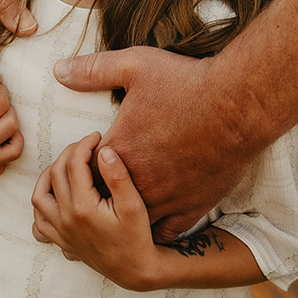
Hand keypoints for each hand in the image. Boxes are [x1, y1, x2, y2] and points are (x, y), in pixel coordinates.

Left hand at [31, 133, 159, 290]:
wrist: (135, 270)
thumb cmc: (137, 237)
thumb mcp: (134, 205)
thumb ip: (118, 176)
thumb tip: (104, 150)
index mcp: (83, 208)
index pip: (74, 163)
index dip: (85, 144)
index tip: (97, 136)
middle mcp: (66, 219)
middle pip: (55, 173)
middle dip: (70, 152)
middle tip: (88, 146)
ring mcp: (61, 232)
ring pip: (39, 195)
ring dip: (50, 174)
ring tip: (69, 164)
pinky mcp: (62, 241)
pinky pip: (39, 221)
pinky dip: (43, 203)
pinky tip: (57, 194)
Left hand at [54, 46, 260, 240]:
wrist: (237, 105)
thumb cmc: (186, 82)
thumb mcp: (134, 65)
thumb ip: (93, 70)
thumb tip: (59, 71)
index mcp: (117, 150)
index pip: (86, 168)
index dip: (89, 161)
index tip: (98, 152)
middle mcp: (135, 181)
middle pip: (104, 198)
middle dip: (102, 189)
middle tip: (111, 176)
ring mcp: (163, 199)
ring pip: (133, 219)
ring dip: (127, 211)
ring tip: (131, 197)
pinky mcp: (191, 210)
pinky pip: (166, 232)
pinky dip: (158, 226)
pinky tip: (157, 215)